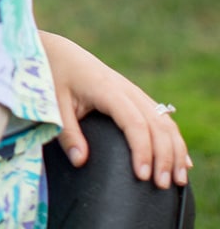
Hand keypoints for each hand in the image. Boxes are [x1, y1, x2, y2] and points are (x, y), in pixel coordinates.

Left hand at [41, 31, 190, 187]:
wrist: (59, 53)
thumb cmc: (54, 77)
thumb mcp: (53, 104)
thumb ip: (67, 132)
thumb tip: (80, 162)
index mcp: (106, 90)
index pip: (135, 123)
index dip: (142, 150)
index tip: (142, 175)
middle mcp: (127, 90)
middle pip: (157, 124)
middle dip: (165, 156)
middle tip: (162, 184)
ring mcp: (134, 92)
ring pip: (165, 122)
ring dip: (176, 150)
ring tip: (178, 179)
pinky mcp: (136, 97)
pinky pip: (163, 119)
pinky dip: (174, 140)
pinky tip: (183, 161)